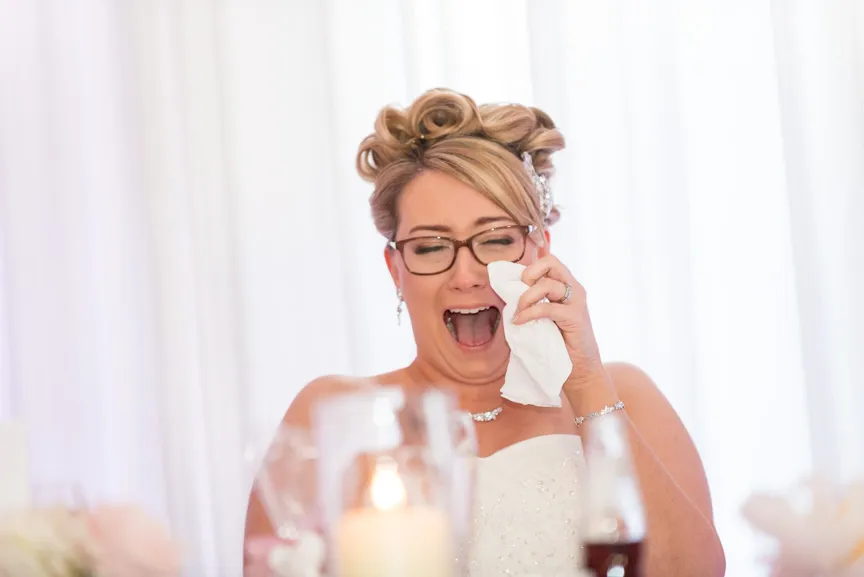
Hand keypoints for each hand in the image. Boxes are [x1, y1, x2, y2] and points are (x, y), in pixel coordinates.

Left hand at [512, 255, 605, 385]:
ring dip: (526, 297)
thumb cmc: (557, 343)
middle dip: (530, 273)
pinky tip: (519, 321)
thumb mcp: (542, 317)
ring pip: (548, 284)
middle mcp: (573, 288)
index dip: (529, 268)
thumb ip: (532, 301)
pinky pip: (548, 308)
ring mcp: (576, 301)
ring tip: (518, 312)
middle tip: (520, 292)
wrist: (579, 369)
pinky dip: (529, 313)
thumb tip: (507, 292)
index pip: (548, 262)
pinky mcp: (576, 317)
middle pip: (551, 262)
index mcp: (566, 285)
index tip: (517, 286)